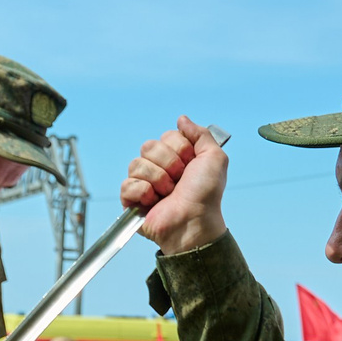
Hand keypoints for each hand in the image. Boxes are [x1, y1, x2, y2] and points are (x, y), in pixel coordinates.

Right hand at [119, 116, 229, 254]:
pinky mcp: (130, 200)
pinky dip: (142, 192)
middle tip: (179, 180)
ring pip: (136, 164)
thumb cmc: (206, 195)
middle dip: (168, 164)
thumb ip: (200, 134)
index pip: (166, 136)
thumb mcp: (214, 158)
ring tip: (168, 194)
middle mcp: (158, 168)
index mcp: (176, 157)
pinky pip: (127, 184)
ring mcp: (143, 183)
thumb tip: (181, 119)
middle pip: (148, 146)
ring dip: (158, 179)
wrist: (194, 221)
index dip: (180, 149)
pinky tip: (153, 201)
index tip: (190, 166)